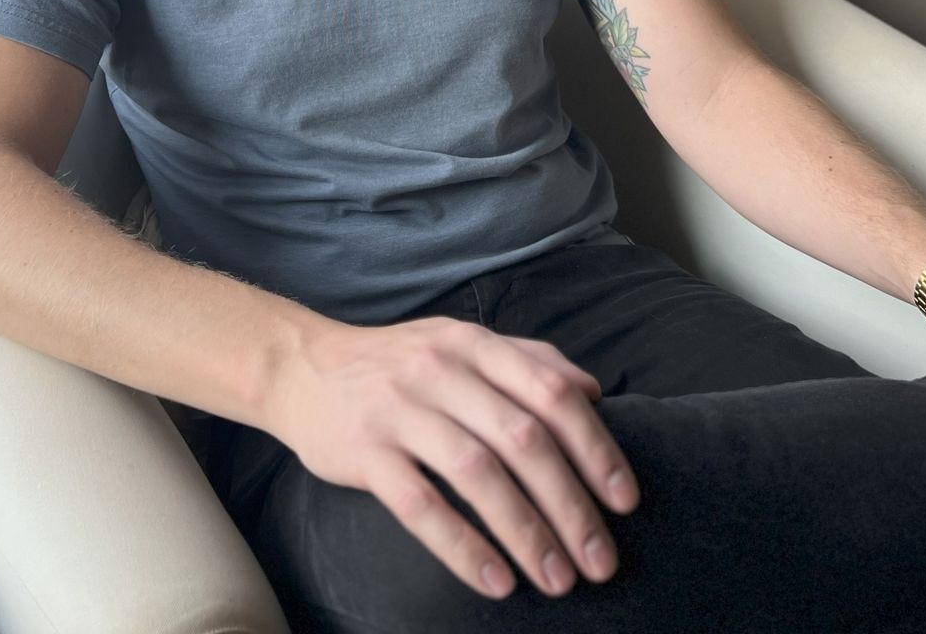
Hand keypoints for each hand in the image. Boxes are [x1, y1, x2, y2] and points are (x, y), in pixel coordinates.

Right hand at [258, 316, 636, 598]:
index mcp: (474, 345)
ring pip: (478, 474)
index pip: (551, 393)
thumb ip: (526, 359)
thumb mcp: (459, 343)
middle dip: (571, 506)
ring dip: (526, 533)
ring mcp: (400, 409)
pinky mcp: (365, 450)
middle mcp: (441, 370)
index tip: (625, 501)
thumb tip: (592, 391)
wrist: (300, 367)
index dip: (595, 449)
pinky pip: (420, 505)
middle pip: (523, 440)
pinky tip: (494, 581)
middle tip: (601, 561)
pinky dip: (462, 546)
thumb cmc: (395, 363)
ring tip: (557, 581)